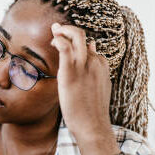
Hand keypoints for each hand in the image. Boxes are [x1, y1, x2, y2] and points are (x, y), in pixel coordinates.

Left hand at [50, 22, 112, 141]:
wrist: (93, 126)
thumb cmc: (92, 110)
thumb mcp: (98, 86)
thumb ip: (95, 68)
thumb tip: (93, 47)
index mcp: (101, 64)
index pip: (88, 45)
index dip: (75, 42)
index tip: (64, 42)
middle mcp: (94, 62)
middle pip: (82, 36)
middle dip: (68, 29)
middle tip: (57, 28)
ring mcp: (84, 66)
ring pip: (75, 37)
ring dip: (62, 31)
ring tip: (53, 34)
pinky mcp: (71, 73)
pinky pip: (65, 48)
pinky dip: (59, 40)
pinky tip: (54, 41)